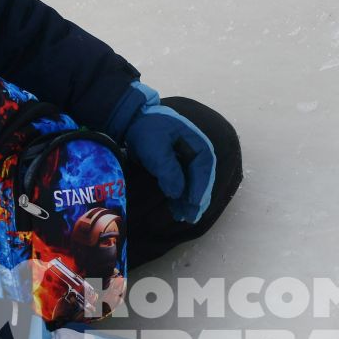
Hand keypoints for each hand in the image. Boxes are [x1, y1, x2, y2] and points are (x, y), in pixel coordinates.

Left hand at [119, 82, 215, 222]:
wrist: (135, 121)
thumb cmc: (148, 130)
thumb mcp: (156, 148)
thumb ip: (167, 170)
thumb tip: (177, 193)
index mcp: (198, 145)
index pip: (204, 170)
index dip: (200, 189)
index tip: (194, 204)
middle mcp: (198, 155)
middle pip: (202, 181)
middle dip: (197, 200)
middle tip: (190, 218)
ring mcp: (189, 162)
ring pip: (194, 186)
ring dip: (189, 202)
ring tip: (182, 218)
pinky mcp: (180, 168)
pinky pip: (185, 186)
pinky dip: (181, 198)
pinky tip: (176, 210)